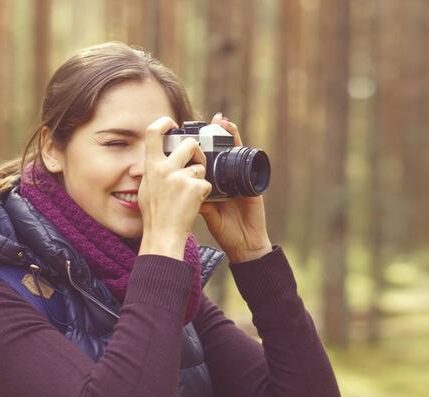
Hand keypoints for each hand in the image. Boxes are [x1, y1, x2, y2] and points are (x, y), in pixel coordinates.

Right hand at [138, 116, 212, 259]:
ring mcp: (180, 177)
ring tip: (190, 194)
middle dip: (197, 151)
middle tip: (197, 163)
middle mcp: (164, 168)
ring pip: (200, 167)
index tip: (172, 123)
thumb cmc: (154, 216)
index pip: (152, 132)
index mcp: (150, 166)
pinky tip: (194, 204)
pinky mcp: (195, 188)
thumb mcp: (146, 189)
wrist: (163, 236)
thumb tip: (155, 161)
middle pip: (189, 144)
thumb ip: (153, 172)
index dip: (164, 122)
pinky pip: (206, 184)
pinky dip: (204, 194)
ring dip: (200, 178)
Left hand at [199, 113, 271, 262]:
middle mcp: (227, 178)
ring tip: (221, 120)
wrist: (244, 244)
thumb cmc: (225, 230)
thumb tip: (177, 188)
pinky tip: (235, 135)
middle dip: (215, 134)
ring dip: (229, 134)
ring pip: (234, 151)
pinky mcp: (251, 181)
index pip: (207, 161)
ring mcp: (240, 178)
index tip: (192, 134)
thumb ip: (195, 199)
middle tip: (208, 120)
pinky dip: (240, 145)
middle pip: (221, 151)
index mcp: (215, 184)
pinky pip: (246, 159)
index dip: (201, 147)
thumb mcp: (206, 212)